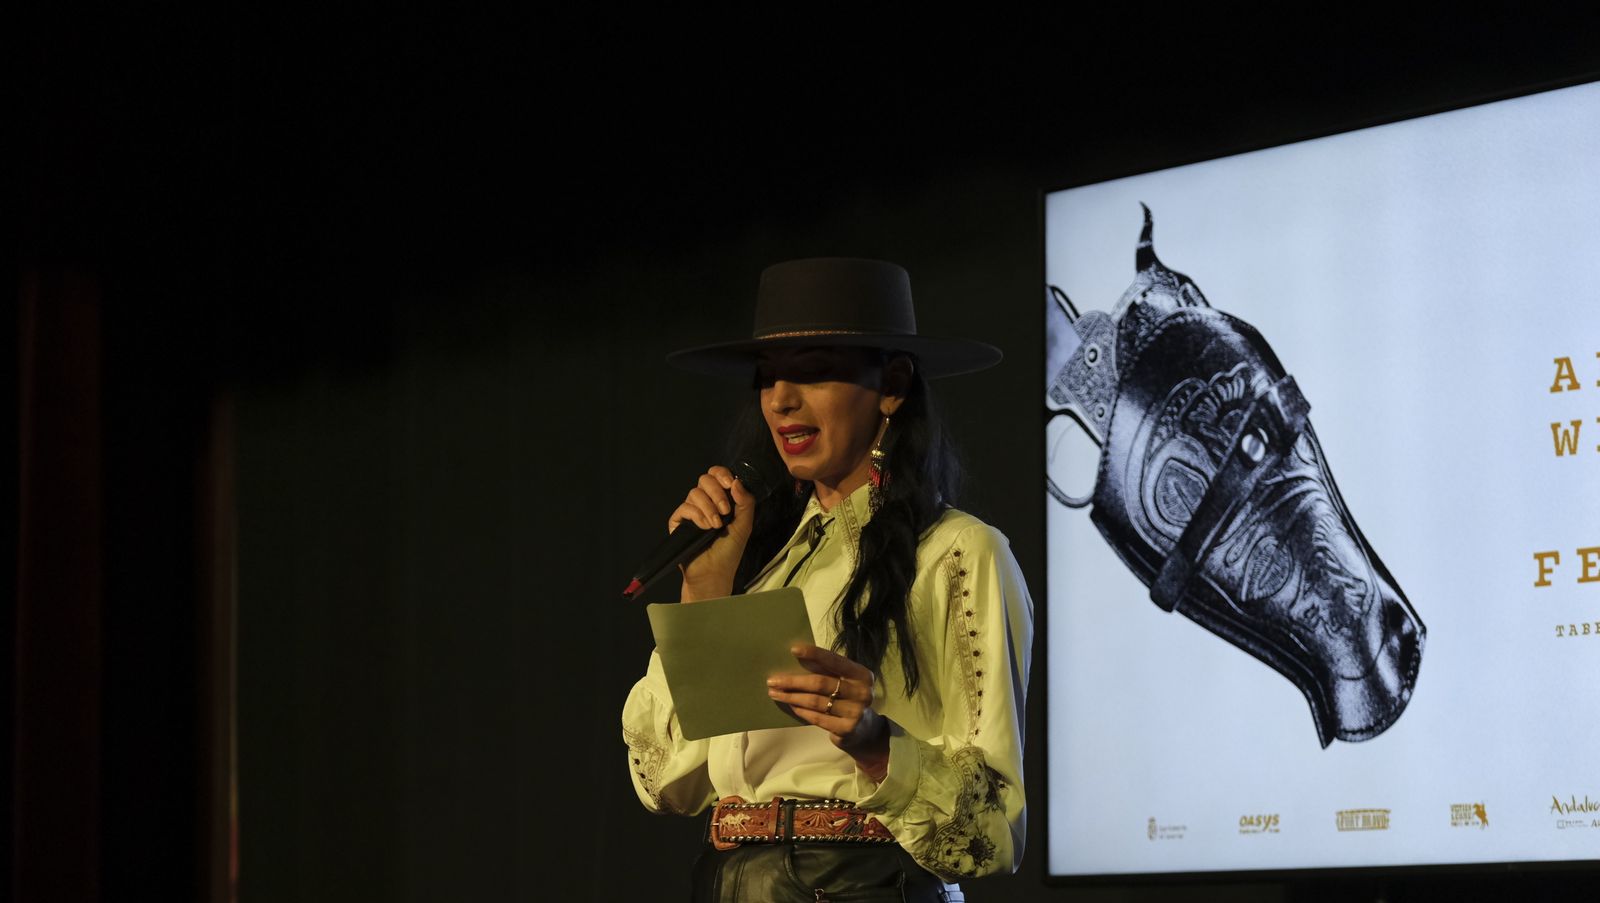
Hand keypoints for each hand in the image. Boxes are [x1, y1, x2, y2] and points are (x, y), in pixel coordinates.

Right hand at [669, 465, 755, 601]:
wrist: (714, 573)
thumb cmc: (729, 551)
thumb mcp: (744, 525)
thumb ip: (745, 502)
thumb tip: (737, 481)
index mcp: (721, 499)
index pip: (717, 476)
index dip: (721, 474)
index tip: (729, 484)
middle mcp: (705, 502)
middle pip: (704, 480)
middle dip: (716, 492)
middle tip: (725, 510)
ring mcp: (691, 511)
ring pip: (694, 493)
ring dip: (708, 507)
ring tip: (716, 525)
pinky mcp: (678, 522)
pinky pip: (684, 507)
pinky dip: (697, 515)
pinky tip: (705, 528)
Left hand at [767, 643, 889, 781]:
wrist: (866, 730)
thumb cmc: (848, 698)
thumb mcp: (844, 681)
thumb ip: (827, 670)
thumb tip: (797, 655)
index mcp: (861, 674)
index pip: (834, 661)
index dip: (814, 654)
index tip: (794, 650)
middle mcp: (862, 692)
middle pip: (820, 683)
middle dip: (793, 681)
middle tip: (773, 681)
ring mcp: (855, 712)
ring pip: (815, 702)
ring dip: (792, 697)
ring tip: (775, 693)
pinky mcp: (846, 729)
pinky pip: (817, 718)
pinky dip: (801, 711)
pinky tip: (791, 706)